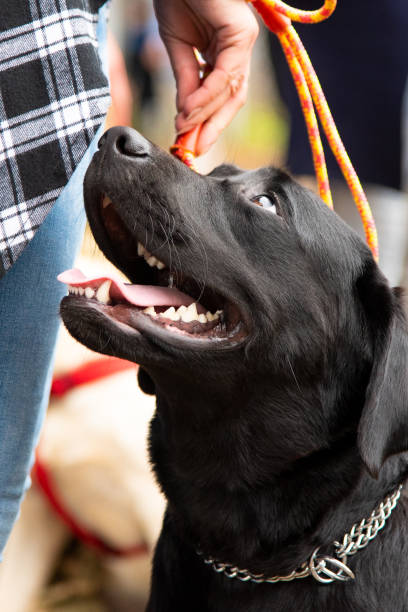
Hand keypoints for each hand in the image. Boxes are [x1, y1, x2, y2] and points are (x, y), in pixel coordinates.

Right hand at [153, 0, 258, 154]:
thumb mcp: (177, 47)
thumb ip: (185, 82)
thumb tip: (185, 118)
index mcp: (224, 53)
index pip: (221, 97)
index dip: (206, 122)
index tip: (189, 144)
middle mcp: (238, 50)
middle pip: (231, 100)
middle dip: (211, 128)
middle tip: (192, 151)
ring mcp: (243, 42)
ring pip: (229, 92)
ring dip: (206, 117)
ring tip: (185, 134)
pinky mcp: (241, 34)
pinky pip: (225, 76)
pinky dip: (206, 97)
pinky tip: (189, 112)